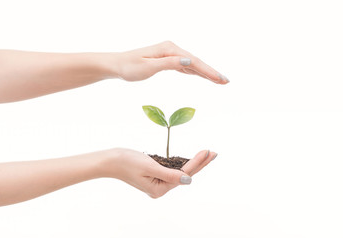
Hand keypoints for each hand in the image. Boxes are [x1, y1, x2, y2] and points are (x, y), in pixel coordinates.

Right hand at [101, 148, 216, 197]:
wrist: (110, 160)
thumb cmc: (127, 162)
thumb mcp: (150, 167)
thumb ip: (170, 174)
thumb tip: (188, 179)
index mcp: (159, 189)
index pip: (183, 174)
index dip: (197, 162)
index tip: (207, 151)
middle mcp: (160, 188)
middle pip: (185, 174)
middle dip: (200, 163)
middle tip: (213, 153)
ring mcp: (157, 183)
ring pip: (180, 172)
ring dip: (193, 162)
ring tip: (206, 155)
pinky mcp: (155, 176)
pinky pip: (173, 170)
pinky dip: (182, 163)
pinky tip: (190, 159)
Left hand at [109, 41, 229, 83]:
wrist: (117, 65)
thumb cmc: (130, 67)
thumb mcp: (149, 67)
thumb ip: (170, 64)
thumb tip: (190, 61)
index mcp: (170, 50)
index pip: (194, 62)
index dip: (209, 72)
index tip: (221, 80)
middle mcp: (172, 49)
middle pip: (196, 62)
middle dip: (211, 72)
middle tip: (226, 82)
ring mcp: (170, 54)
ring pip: (192, 64)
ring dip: (205, 72)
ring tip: (218, 81)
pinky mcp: (167, 60)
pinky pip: (185, 66)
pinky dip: (195, 71)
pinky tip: (201, 75)